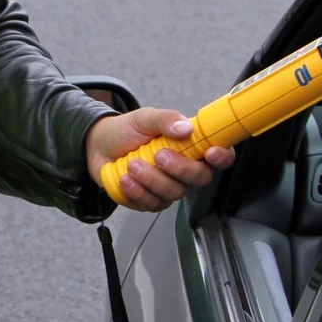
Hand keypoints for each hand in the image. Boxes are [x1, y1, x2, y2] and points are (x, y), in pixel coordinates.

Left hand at [86, 108, 235, 210]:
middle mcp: (185, 169)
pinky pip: (153, 204)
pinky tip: (125, 179)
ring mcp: (170, 187)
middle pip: (201, 179)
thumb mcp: (145, 117)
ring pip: (174, 193)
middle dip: (180, 169)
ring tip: (132, 164)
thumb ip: (166, 119)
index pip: (220, 155)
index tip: (211, 153)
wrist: (98, 146)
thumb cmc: (126, 131)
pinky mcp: (152, 200)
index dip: (222, 157)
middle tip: (158, 155)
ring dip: (151, 179)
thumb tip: (185, 128)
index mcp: (191, 146)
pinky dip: (137, 192)